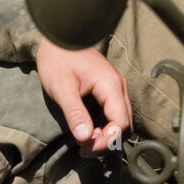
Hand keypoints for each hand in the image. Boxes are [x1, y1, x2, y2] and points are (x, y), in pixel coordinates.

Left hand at [35, 38, 129, 156]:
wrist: (59, 35)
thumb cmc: (58, 59)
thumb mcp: (62, 88)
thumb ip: (75, 113)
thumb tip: (85, 139)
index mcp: (111, 86)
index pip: (121, 124)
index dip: (106, 141)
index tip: (85, 147)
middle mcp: (118, 87)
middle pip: (125, 125)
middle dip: (107, 141)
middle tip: (83, 148)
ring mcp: (115, 88)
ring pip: (121, 120)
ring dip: (106, 135)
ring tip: (83, 141)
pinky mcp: (108, 89)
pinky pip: (113, 113)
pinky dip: (104, 126)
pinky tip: (87, 130)